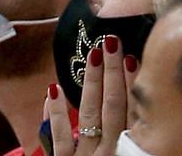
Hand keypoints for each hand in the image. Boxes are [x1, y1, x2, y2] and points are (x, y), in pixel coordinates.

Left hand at [49, 34, 132, 155]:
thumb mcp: (126, 154)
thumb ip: (127, 135)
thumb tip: (132, 102)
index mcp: (127, 150)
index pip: (131, 113)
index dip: (131, 85)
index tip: (130, 57)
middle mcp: (109, 152)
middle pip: (112, 108)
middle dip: (112, 74)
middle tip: (111, 42)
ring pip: (89, 115)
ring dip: (91, 83)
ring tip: (93, 55)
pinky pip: (59, 137)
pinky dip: (56, 113)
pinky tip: (54, 88)